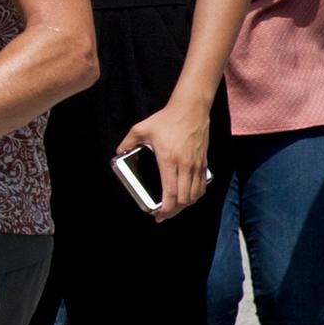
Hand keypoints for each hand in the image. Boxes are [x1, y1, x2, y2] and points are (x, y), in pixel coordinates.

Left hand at [115, 100, 210, 220]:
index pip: (171, 192)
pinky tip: (187, 197)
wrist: (191, 109)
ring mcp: (197, 165)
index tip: (158, 215)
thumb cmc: (166, 119)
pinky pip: (202, 186)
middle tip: (163, 215)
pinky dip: (195, 195)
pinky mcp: (204, 162)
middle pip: (184, 198)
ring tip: (173, 208)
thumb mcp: (141, 128)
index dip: (165, 208)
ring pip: (195, 195)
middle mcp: (185, 165)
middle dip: (173, 211)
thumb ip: (128, 142)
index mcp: (169, 160)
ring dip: (185, 205)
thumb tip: (118, 152)